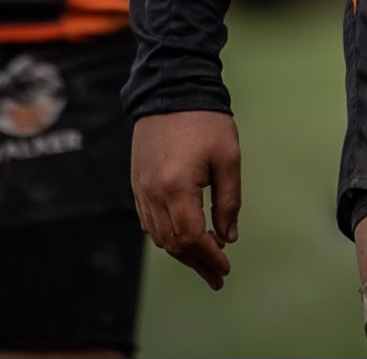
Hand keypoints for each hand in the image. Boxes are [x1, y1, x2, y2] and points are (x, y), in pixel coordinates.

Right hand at [132, 110, 241, 290]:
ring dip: (181, 252)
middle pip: (172, 243)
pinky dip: (166, 235)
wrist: (171, 90)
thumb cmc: (206, 120)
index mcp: (176, 188)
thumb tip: (228, 236)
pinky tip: (183, 238)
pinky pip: (149, 221)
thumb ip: (229, 200)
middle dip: (197, 262)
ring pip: (158, 235)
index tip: (225, 269)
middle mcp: (153, 193)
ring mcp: (141, 189)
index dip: (209, 257)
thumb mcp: (228, 158)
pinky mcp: (137, 182)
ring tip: (205, 260)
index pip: (192, 237)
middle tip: (217, 276)